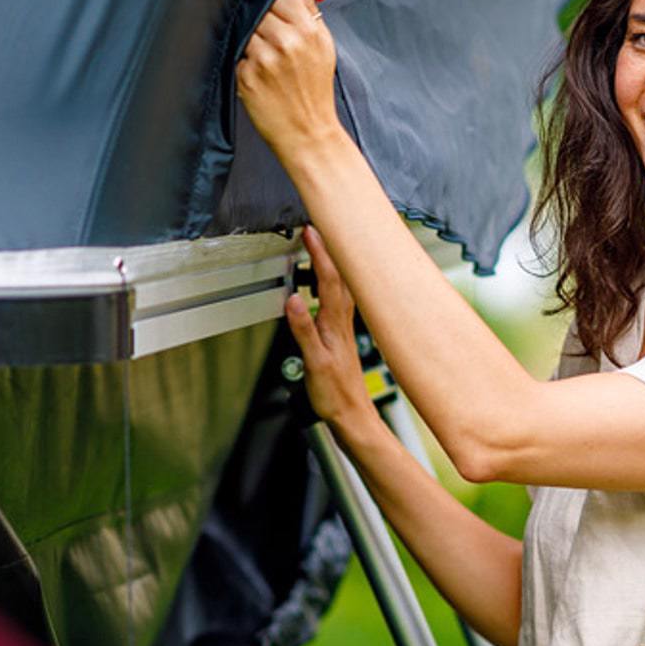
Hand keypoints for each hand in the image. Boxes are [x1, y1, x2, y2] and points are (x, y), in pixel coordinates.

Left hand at [235, 0, 342, 160]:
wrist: (309, 133)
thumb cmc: (314, 90)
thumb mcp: (323, 46)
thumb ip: (307, 12)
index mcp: (309, 30)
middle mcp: (287, 41)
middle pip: (258, 5)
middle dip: (257, 13)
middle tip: (262, 30)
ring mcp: (265, 58)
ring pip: (243, 28)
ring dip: (246, 35)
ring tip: (259, 52)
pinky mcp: (247, 76)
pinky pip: (235, 53)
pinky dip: (240, 58)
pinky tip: (253, 70)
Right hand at [283, 226, 375, 433]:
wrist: (352, 416)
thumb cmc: (334, 394)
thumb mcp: (313, 363)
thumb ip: (303, 330)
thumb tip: (292, 300)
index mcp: (336, 324)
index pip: (330, 280)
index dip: (321, 254)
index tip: (312, 232)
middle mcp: (343, 322)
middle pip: (340, 277)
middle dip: (329, 250)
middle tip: (317, 229)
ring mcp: (344, 328)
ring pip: (343, 287)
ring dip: (333, 265)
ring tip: (322, 248)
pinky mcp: (342, 336)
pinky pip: (339, 300)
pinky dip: (333, 285)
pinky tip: (328, 286)